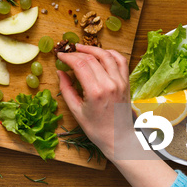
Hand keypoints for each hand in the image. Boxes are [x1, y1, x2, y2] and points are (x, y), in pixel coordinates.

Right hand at [57, 45, 177, 186]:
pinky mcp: (126, 82)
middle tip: (68, 52)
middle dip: (77, 52)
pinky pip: (121, 61)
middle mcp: (110, 84)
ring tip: (81, 48)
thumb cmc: (96, 128)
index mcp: (96, 92)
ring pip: (107, 55)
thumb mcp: (76, 111)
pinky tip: (101, 53)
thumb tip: (60, 72)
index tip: (60, 56)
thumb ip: (66, 89)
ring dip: (93, 49)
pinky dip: (110, 53)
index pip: (80, 64)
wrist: (119, 138)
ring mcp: (120, 82)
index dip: (68, 57)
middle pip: (92, 58)